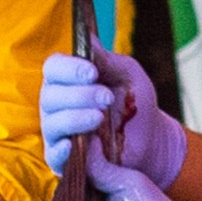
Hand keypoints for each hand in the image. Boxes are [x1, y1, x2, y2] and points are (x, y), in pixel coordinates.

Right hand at [32, 46, 183, 188]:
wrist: (151, 140)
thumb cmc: (135, 103)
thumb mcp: (128, 76)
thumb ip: (107, 61)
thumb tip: (88, 40)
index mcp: (68, 80)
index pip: (53, 68)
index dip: (68, 69)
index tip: (92, 73)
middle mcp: (56, 104)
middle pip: (50, 95)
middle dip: (79, 95)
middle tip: (107, 98)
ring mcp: (57, 132)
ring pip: (52, 123)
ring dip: (75, 118)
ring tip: (99, 118)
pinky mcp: (62, 160)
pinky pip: (52, 155)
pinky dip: (61, 150)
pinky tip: (73, 145)